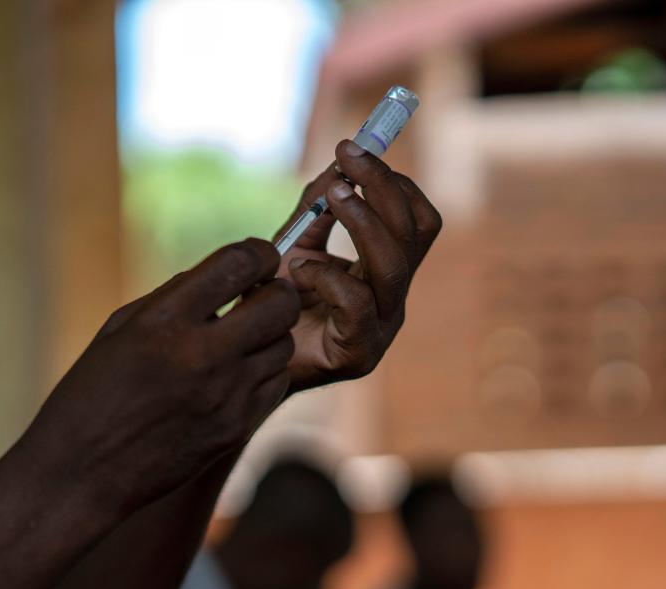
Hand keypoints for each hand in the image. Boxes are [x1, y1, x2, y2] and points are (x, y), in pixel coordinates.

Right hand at [24, 239, 300, 514]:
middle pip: (280, 303)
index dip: (259, 252)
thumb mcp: (120, 330)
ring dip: (269, 334)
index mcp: (164, 321)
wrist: (81, 474)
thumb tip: (226, 274)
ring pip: (284, 344)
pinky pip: (277, 383)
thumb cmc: (91, 393)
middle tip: (259, 296)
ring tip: (241, 339)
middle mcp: (201, 355)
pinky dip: (265, 371)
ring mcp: (224, 396)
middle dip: (276, 290)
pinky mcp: (236, 428)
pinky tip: (238, 373)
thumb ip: (174, 297)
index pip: (240, 263)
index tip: (258, 256)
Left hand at [275, 140, 442, 392]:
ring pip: (393, 265)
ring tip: (331, 194)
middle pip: (415, 234)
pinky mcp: (358, 353)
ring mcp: (381, 328)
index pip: (418, 220)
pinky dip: (325, 274)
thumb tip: (339, 162)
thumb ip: (318, 209)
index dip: (394, 182)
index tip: (354, 149)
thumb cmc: (274, 305)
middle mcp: (392, 298)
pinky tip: (297, 269)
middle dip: (382, 187)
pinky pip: (356, 303)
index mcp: (387, 271)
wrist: (247, 363)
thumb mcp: (296, 245)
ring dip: (362, 220)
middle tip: (347, 157)